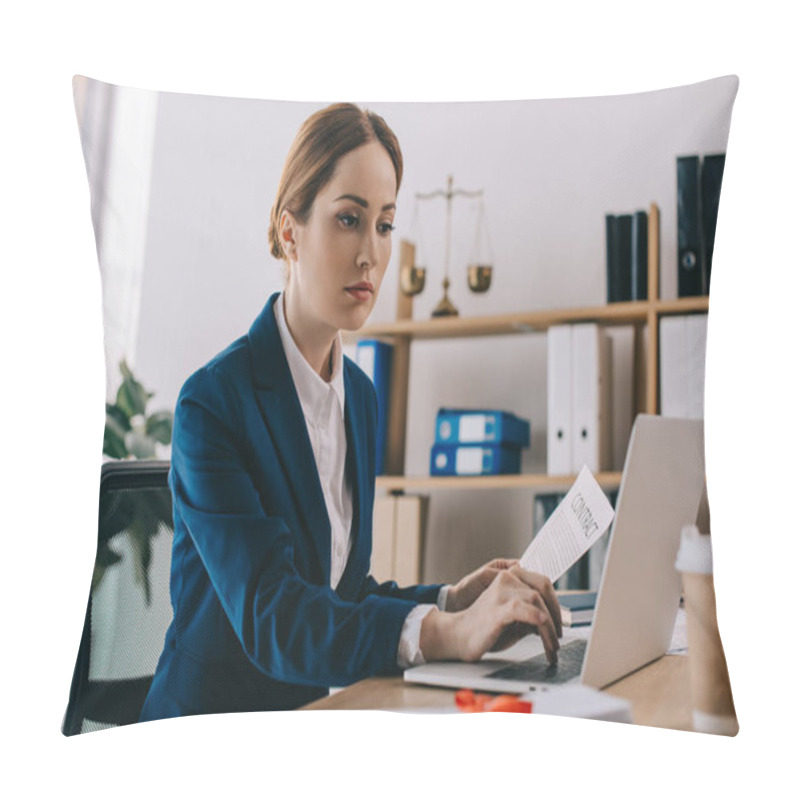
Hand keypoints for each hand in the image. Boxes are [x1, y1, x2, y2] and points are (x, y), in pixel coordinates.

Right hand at [421, 567, 561, 664]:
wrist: (459, 636)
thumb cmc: (485, 628)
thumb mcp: (514, 617)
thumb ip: (532, 613)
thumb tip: (554, 619)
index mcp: (509, 578)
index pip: (542, 582)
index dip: (555, 602)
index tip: (560, 622)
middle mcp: (506, 580)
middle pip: (543, 587)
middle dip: (557, 612)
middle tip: (559, 635)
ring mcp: (501, 594)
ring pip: (537, 601)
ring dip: (550, 627)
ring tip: (552, 646)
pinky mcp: (498, 610)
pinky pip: (524, 610)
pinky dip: (538, 620)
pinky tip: (543, 631)